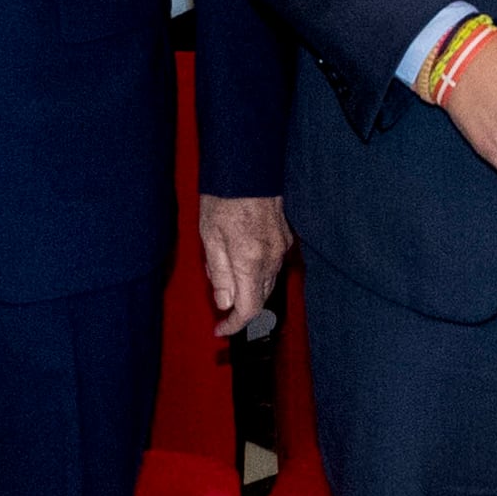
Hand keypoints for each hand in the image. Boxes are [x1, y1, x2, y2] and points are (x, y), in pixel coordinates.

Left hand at [199, 192, 288, 338]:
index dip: (234, 325)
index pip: (248, 309)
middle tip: (217, 295)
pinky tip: (240, 253)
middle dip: (239, 305)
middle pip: (260, 298)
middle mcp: (272, 259)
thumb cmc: (223, 198)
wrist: (248, 166)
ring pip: (267, 282)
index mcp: (250, 262)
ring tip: (224, 266)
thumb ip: (220, 274)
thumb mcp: (210, 237)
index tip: (220, 329)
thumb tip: (225, 303)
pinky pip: (273, 265)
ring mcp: (282, 248)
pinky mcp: (286, 237)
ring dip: (248, 287)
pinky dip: (257, 270)